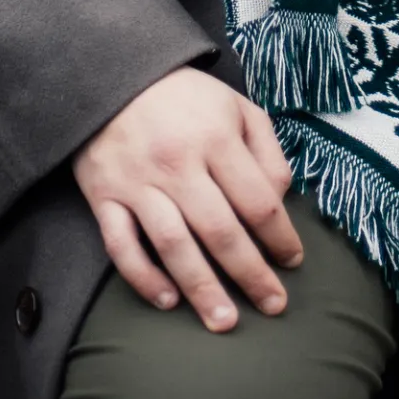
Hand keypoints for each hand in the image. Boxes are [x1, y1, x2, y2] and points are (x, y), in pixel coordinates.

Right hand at [73, 66, 302, 330]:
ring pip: (173, 245)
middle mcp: (179, 164)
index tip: (293, 262)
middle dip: (251, 274)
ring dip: (201, 288)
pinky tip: (167, 301)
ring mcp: (139, 183)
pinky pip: (121, 246)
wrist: (112, 77)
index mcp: (217, 138)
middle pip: (221, 231)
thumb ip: (266, 152)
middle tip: (273, 306)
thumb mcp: (237, 107)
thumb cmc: (185, 97)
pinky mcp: (104, 196)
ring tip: (224, 321)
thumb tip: (280, 201)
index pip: (258, 201)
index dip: (280, 237)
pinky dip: (143, 277)